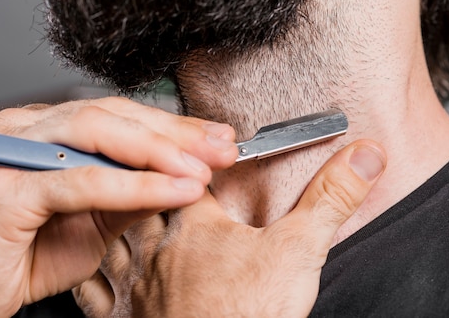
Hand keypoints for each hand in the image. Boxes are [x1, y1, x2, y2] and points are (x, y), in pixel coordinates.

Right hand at [0, 97, 237, 316]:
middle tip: (220, 148)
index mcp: (47, 128)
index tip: (218, 137)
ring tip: (202, 169)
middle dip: (173, 133)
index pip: (118, 114)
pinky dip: (132, 186)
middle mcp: (25, 128)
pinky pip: (80, 181)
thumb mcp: (100, 217)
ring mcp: (10, 152)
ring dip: (158, 153)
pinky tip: (172, 189)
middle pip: (111, 115)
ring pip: (96, 136)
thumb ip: (138, 190)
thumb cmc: (32, 251)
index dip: (172, 124)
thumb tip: (190, 171)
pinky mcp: (5, 189)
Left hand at [74, 140, 385, 316]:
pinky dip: (85, 276)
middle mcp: (156, 248)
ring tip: (93, 202)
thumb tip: (365, 154)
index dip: (181, 156)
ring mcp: (133, 284)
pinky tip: (84, 273)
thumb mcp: (300, 250)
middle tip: (127, 162)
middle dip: (134, 179)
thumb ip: (331, 197)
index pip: (180, 172)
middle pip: (134, 196)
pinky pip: (89, 291)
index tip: (185, 148)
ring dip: (100, 218)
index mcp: (194, 222)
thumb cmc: (251, 315)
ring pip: (103, 235)